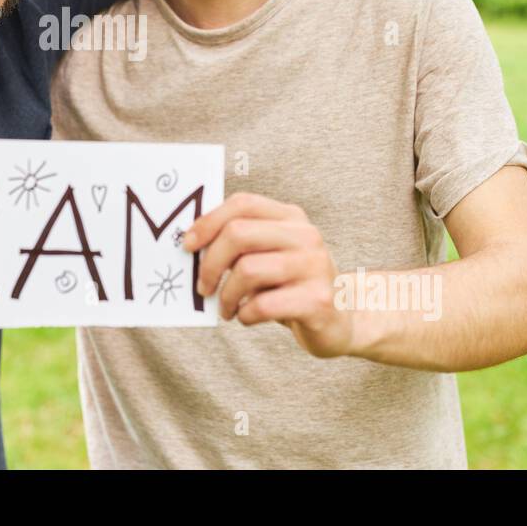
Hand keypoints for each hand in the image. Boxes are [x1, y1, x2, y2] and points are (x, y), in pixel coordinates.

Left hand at [183, 193, 352, 357]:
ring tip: (226, 308)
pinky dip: (245, 314)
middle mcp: (306, 236)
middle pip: (239, 233)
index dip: (208, 222)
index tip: (187, 246)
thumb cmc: (290, 286)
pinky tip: (247, 317)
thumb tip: (191, 244)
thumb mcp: (269, 255)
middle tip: (203, 287)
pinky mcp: (318, 300)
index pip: (243, 204)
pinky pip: (263, 305)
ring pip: (247, 270)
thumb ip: (240, 243)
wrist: (339, 321)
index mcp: (292, 217)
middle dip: (210, 263)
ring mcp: (315, 266)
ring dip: (226, 295)